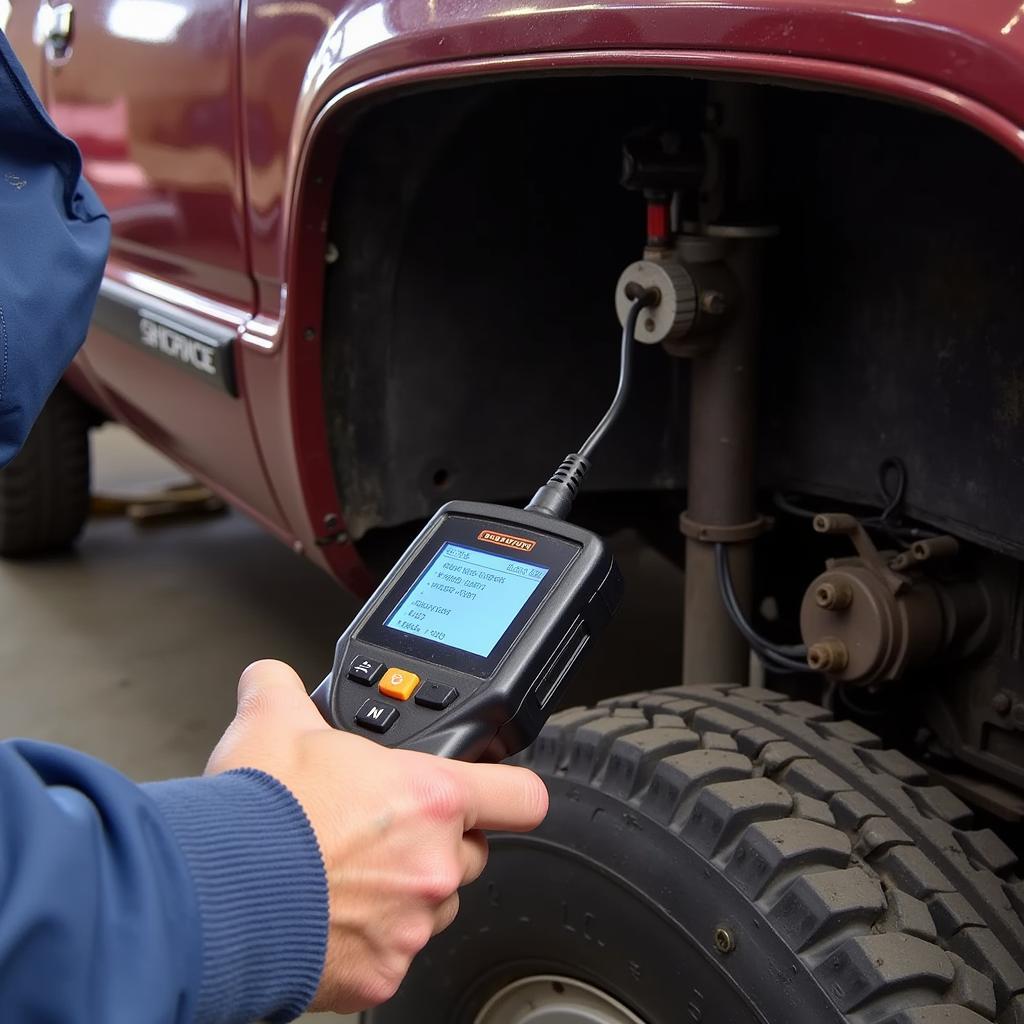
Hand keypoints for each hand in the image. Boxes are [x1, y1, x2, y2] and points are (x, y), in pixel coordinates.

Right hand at [206, 660, 548, 1012]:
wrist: (210, 896)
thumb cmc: (253, 815)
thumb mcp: (271, 720)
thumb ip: (284, 687)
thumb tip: (270, 678)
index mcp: (430, 796)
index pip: (521, 796)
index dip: (511, 791)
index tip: (500, 793)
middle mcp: (433, 864)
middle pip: (469, 853)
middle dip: (435, 841)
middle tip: (382, 831)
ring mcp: (411, 925)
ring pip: (432, 906)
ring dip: (404, 893)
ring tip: (346, 874)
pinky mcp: (380, 977)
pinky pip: (392, 955)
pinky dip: (367, 941)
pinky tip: (326, 916)